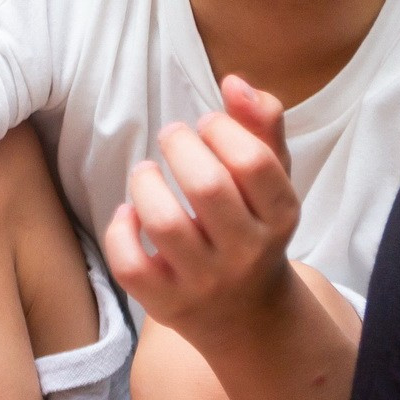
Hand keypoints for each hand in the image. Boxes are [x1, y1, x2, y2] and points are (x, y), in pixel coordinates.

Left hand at [103, 76, 298, 342]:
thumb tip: (235, 82)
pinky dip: (120, 230)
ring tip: (147, 171)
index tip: (207, 124)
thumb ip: (262, 124)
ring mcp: (204, 282)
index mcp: (279, 217)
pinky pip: (130, 265)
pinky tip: (129, 215)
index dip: (222, 129)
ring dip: (145, 181)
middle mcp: (246, 252)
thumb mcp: (272, 180)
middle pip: (207, 187)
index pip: (254, 163)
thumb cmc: (253, 226)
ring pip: (164, 223)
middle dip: (179, 144)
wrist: (249, 317)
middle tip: (172, 136)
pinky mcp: (166, 303)